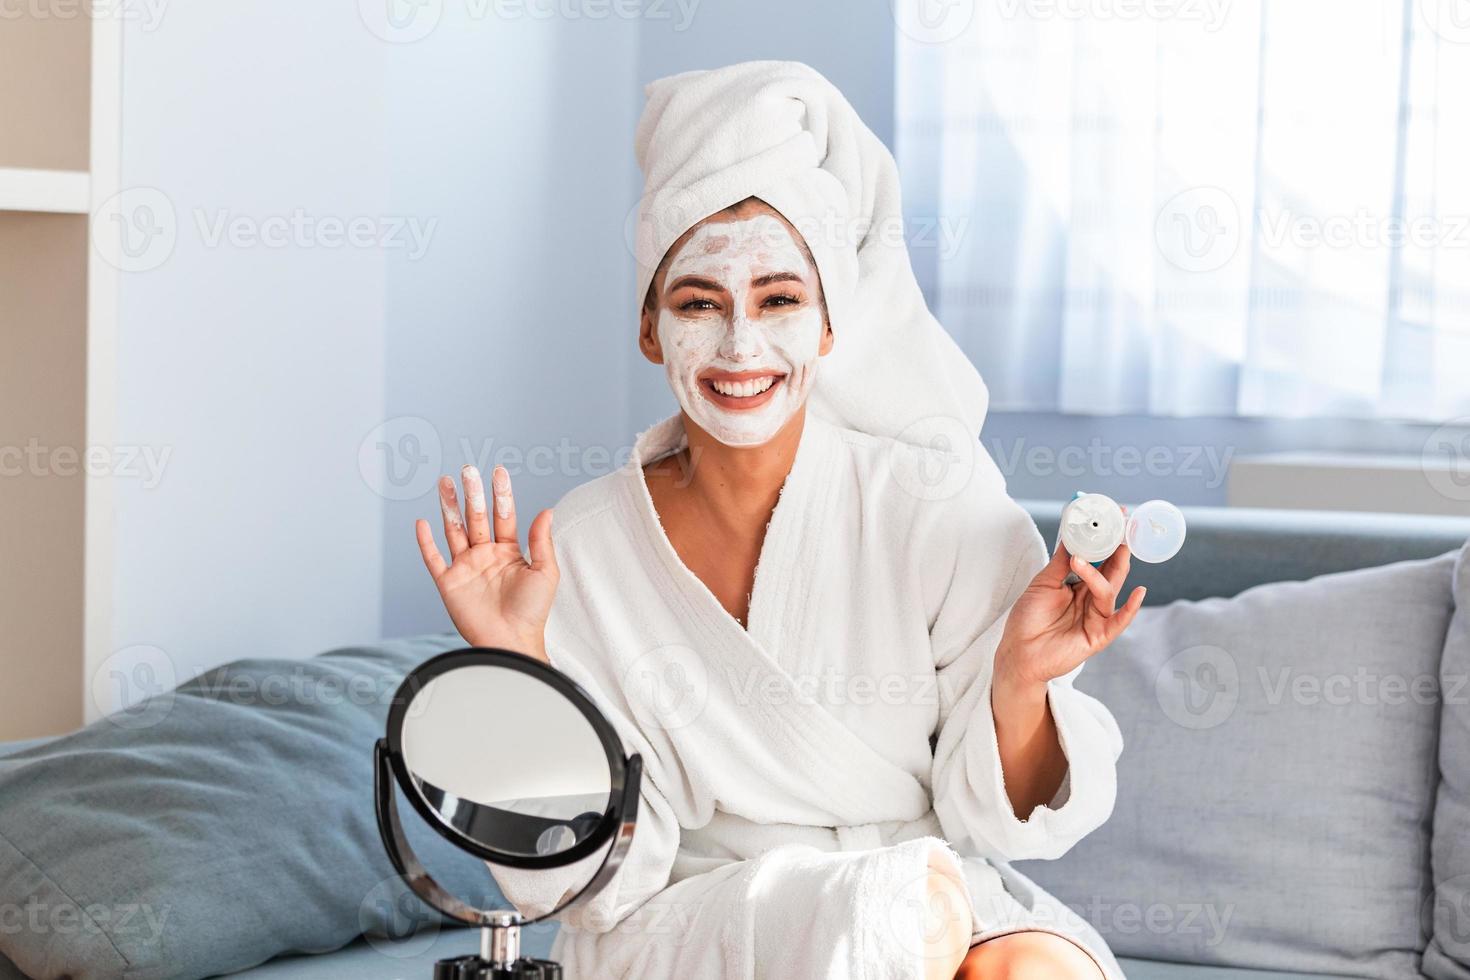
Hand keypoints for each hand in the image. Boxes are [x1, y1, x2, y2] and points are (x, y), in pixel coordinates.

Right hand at [414, 465, 558, 661]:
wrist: (512, 642)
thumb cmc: (533, 612)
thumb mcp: (545, 572)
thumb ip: (541, 541)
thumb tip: (547, 510)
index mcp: (509, 552)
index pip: (503, 516)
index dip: (501, 494)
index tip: (498, 471)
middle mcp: (485, 555)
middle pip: (476, 517)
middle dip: (472, 493)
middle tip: (468, 469)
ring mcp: (465, 568)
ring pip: (454, 530)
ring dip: (449, 507)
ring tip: (445, 482)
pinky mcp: (449, 583)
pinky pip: (434, 558)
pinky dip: (426, 542)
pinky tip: (422, 522)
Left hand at [994, 520, 1145, 693]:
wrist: (1017, 653)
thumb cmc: (1028, 619)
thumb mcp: (1043, 583)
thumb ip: (1061, 561)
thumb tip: (1072, 534)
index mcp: (1079, 585)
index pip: (1099, 559)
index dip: (1107, 540)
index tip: (1114, 518)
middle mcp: (1090, 599)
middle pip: (1111, 571)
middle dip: (1118, 550)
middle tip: (1122, 528)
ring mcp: (1096, 617)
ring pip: (1108, 590)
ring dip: (1098, 574)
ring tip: (1080, 561)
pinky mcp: (1098, 636)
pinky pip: (1118, 621)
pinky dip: (1130, 608)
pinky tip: (1138, 593)